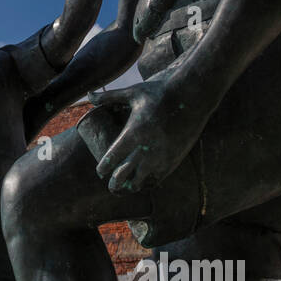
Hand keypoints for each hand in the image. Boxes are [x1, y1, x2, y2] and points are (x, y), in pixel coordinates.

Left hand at [90, 76, 206, 193]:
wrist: (192, 96)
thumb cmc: (159, 93)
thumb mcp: (132, 93)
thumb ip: (109, 97)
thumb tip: (89, 95)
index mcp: (133, 134)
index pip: (112, 158)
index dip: (103, 168)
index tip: (100, 171)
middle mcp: (146, 149)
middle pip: (124, 175)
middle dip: (115, 182)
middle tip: (111, 185)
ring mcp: (162, 156)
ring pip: (142, 181)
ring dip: (133, 185)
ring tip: (127, 187)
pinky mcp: (175, 159)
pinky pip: (159, 179)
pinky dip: (150, 182)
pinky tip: (145, 183)